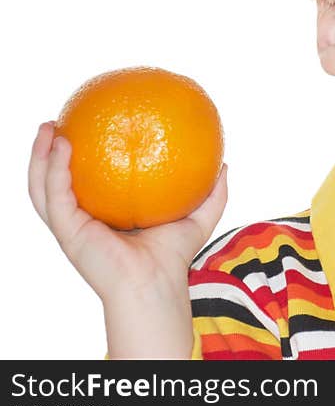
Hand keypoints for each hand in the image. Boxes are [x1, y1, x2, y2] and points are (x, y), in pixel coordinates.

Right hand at [27, 121, 227, 304]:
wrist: (156, 283)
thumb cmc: (173, 257)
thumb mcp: (198, 218)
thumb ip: (213, 193)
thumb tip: (224, 164)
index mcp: (106, 214)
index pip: (87, 182)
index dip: (81, 157)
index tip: (86, 126)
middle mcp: (84, 218)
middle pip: (55, 181)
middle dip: (48, 151)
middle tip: (56, 121)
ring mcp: (72, 226)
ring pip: (43, 187)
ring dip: (39, 155)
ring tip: (47, 127)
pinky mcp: (68, 231)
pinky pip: (55, 195)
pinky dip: (54, 169)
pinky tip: (62, 146)